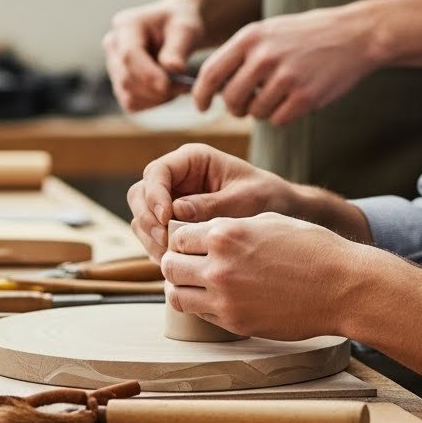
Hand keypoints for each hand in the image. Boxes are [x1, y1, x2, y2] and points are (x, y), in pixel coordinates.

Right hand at [102, 0, 203, 112]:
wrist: (177, 30)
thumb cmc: (181, 25)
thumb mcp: (186, 30)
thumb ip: (178, 49)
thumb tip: (174, 69)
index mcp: (125, 25)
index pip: (128, 54)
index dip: (147, 73)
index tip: (168, 86)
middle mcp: (113, 44)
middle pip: (126, 78)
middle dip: (156, 89)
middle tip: (184, 87)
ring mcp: (113, 65)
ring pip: (128, 95)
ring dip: (157, 98)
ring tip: (180, 87)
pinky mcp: (119, 83)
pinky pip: (132, 103)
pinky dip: (153, 103)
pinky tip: (169, 91)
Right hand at [127, 144, 296, 262]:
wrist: (280, 212)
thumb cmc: (266, 196)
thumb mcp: (244, 199)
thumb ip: (212, 205)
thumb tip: (176, 212)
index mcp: (193, 160)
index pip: (157, 172)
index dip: (155, 195)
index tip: (167, 218)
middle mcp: (177, 177)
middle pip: (141, 195)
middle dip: (148, 219)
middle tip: (165, 243)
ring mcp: (172, 200)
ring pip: (143, 217)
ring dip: (151, 238)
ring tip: (172, 257)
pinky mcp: (174, 223)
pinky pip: (154, 235)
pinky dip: (159, 249)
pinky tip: (177, 262)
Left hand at [161, 212, 363, 339]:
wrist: (342, 286)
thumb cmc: (312, 249)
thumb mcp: (268, 221)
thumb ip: (231, 226)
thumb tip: (207, 232)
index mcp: (225, 234)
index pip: (179, 236)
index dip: (184, 239)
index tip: (193, 243)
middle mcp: (218, 266)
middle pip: (169, 265)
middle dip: (177, 262)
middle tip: (190, 264)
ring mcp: (224, 298)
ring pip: (176, 294)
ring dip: (182, 287)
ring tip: (197, 283)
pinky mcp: (234, 322)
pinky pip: (200, 314)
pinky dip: (201, 305)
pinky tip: (217, 298)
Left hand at [192, 5, 371, 122]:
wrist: (354, 34)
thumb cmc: (307, 34)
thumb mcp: (268, 31)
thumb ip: (240, 54)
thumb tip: (213, 86)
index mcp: (250, 37)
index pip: (211, 73)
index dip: (201, 94)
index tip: (201, 106)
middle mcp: (264, 56)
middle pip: (231, 99)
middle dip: (236, 108)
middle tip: (247, 105)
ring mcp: (286, 77)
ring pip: (256, 113)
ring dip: (263, 111)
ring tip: (279, 95)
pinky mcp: (306, 96)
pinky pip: (279, 120)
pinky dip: (283, 116)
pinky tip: (295, 99)